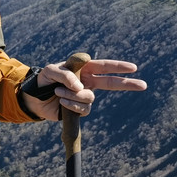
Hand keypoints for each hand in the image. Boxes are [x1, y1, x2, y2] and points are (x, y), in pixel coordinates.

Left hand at [21, 58, 145, 121]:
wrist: (33, 98)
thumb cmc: (42, 80)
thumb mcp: (50, 72)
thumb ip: (65, 75)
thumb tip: (81, 87)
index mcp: (84, 69)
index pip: (104, 66)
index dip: (119, 67)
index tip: (133, 67)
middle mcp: (87, 82)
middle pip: (111, 83)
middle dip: (127, 84)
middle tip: (144, 85)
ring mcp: (83, 97)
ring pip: (90, 98)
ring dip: (74, 96)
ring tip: (58, 92)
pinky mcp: (78, 110)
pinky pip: (82, 109)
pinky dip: (71, 105)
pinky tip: (61, 101)